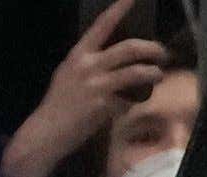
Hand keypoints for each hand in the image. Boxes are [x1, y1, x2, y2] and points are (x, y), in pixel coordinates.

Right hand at [0, 3, 172, 176]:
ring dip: (153, 73)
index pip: (102, 25)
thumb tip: (115, 58)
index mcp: (78, 55)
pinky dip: (134, 101)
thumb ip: (88, 64)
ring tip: (158, 75)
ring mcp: (97, 86)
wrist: (45, 134)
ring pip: (136, 72)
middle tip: (161, 53)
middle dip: (152, 49)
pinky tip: (134, 103)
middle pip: (130, 48)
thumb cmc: (57, 105)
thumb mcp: (68, 76)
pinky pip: (128, 99)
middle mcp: (88, 66)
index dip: (120, 8)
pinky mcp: (104, 105)